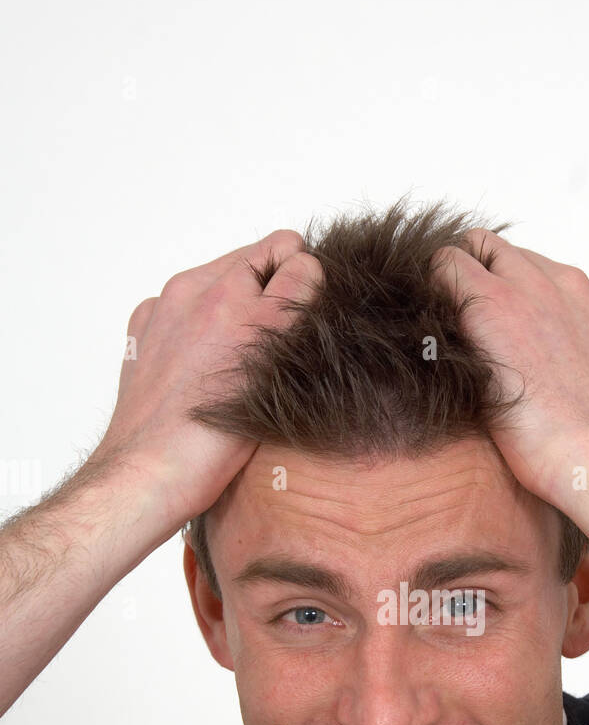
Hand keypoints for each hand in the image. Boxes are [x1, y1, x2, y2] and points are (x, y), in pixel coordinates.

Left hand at [88, 230, 322, 524]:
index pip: (285, 249)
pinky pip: (185, 318)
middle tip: (277, 351)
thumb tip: (308, 266)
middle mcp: (189, 291)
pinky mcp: (143, 337)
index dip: (305, 281)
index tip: (306, 321)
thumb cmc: (213, 435)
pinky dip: (202, 335)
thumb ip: (295, 296)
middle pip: (251, 268)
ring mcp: (161, 313)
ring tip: (243, 369)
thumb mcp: (274, 357)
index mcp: (224, 289)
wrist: (149, 475)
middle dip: (271, 297)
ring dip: (238, 317)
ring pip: (219, 293)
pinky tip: (209, 374)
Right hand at [430, 229, 588, 509]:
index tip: (442, 304)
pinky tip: (563, 342)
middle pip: (490, 245)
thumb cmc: (528, 438)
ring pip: (536, 261)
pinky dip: (568, 305)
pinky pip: (581, 288)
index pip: (447, 258)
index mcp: (491, 302)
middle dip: (478, 271)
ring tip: (523, 330)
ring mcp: (579, 293)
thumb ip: (458, 336)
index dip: (439, 282)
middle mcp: (536, 284)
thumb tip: (448, 319)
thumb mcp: (470, 384)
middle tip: (477, 311)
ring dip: (523, 282)